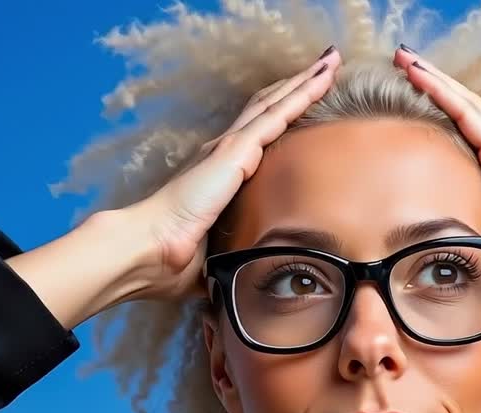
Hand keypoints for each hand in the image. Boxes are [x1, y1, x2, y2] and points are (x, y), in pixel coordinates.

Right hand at [111, 46, 343, 299]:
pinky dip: (301, 94)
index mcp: (217, 174)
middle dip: (296, 87)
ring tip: (330, 61)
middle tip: (324, 66)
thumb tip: (236, 283)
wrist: (150, 251)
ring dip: (304, 81)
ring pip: (275, 103)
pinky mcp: (235, 151)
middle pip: (267, 108)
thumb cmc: (170, 260)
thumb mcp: (212, 257)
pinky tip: (321, 78)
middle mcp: (223, 152)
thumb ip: (229, 258)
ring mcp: (229, 148)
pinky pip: (277, 114)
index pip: (255, 135)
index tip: (301, 102)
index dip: (278, 115)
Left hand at [393, 47, 480, 295]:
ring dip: (432, 79)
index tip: (426, 105)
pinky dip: (439, 90)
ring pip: (463, 103)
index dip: (452, 118)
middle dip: (437, 88)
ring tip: (404, 57)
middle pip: (467, 112)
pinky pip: (464, 113)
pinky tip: (417, 73)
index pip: (476, 140)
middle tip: (407, 64)